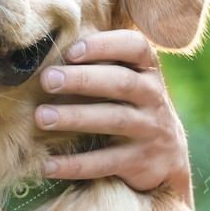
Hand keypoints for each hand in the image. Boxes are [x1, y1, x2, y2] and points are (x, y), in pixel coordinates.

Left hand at [34, 29, 193, 203]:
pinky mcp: (140, 162)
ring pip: (114, 120)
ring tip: (41, 117)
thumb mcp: (128, 83)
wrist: (168, 160)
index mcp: (147, 71)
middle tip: (47, 79)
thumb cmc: (132, 109)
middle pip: (120, 82)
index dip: (104, 46)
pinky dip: (75, 164)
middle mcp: (153, 97)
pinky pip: (105, 163)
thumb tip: (47, 56)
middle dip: (82, 79)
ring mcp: (150, 130)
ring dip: (75, 117)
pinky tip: (48, 165)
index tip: (71, 51)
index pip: (135, 47)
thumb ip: (100, 67)